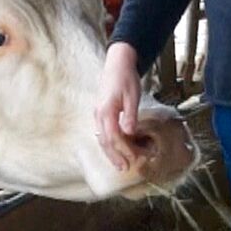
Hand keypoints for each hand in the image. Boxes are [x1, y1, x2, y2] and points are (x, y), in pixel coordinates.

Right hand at [93, 42, 141, 170]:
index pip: (113, 137)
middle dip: (114, 156)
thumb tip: (129, 133)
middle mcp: (99, 114)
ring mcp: (98, 113)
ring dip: (110, 151)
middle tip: (123, 168)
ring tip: (119, 162)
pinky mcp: (101, 112)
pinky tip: (116, 147)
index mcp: (106, 110)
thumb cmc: (126, 77)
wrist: (118, 62)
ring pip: (101, 137)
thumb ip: (130, 115)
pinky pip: (102, 131)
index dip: (122, 150)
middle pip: (104, 141)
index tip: (133, 159)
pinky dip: (109, 142)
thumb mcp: (132, 96)